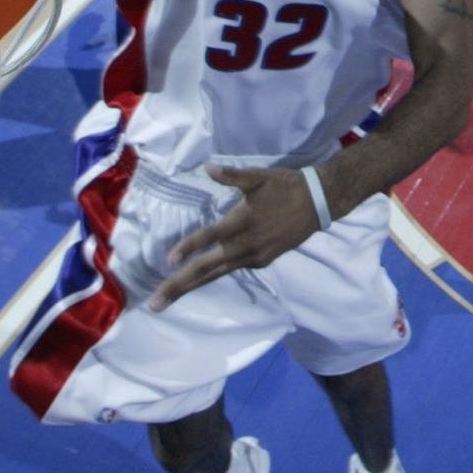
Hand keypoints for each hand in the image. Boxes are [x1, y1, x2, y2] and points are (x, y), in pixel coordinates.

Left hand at [149, 163, 318, 310]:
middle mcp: (244, 246)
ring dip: (190, 287)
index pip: (208, 237)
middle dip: (178, 286)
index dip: (188, 248)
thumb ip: (232, 175)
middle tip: (153, 304)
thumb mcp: (259, 177)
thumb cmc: (285, 187)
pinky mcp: (261, 261)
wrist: (319, 203)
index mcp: (241, 223)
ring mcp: (253, 257)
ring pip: (216, 275)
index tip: (168, 262)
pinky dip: (211, 276)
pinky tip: (197, 280)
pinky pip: (231, 269)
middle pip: (205, 269)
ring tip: (167, 300)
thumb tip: (207, 168)